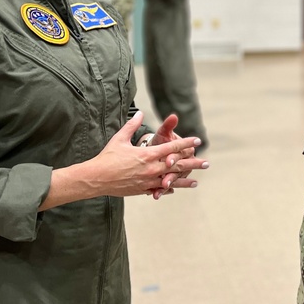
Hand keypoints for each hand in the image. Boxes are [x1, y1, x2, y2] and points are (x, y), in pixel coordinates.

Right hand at [39, 112, 206, 209]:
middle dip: (193, 163)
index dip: (186, 143)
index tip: (197, 140)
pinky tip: (176, 189)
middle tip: (207, 162)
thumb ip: (132, 125)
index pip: (172, 147)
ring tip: (197, 181)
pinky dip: (169, 189)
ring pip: (171, 180)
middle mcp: (151, 168)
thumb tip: (140, 113)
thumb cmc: (107, 157)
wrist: (97, 178)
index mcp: (147, 154)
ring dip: (185, 180)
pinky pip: (159, 190)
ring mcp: (148, 181)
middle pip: (177, 165)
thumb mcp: (120, 138)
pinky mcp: (142, 190)